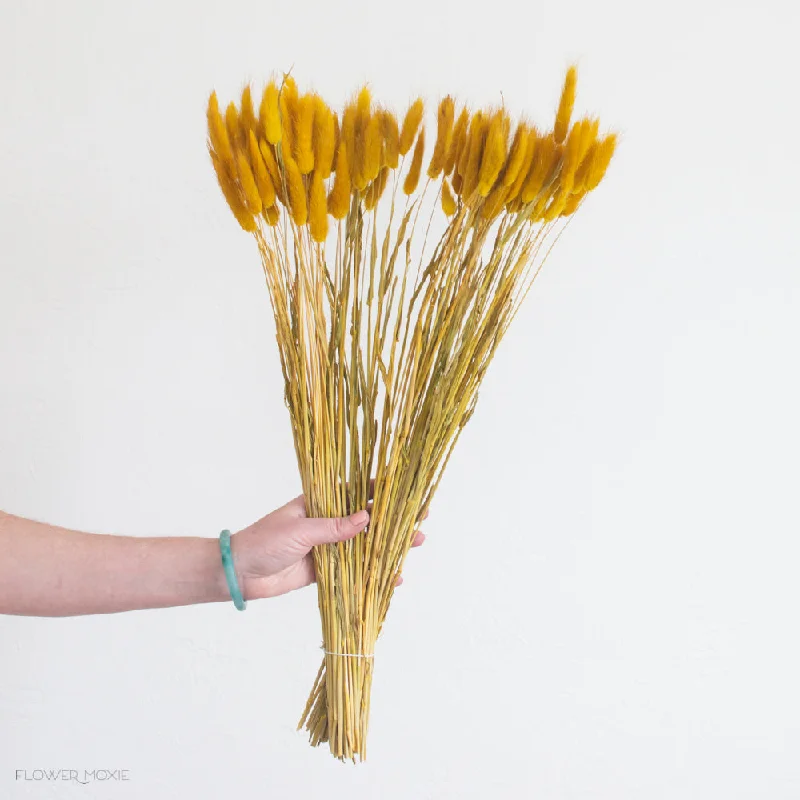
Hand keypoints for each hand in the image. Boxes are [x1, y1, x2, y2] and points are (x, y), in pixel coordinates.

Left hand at [230, 494, 425, 600]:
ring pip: (364, 545)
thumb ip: (333, 528)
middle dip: (393, 521)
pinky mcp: (324, 570)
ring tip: (415, 544)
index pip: (356, 493)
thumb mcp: (300, 530)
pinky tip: (392, 577)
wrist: (239, 572)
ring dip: (388, 546)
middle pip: (367, 520)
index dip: (382, 493)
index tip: (406, 493)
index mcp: (319, 503)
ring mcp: (327, 547)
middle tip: (421, 521)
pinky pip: (354, 571)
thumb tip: (366, 519)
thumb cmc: (264, 541)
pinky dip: (372, 573)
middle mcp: (327, 522)